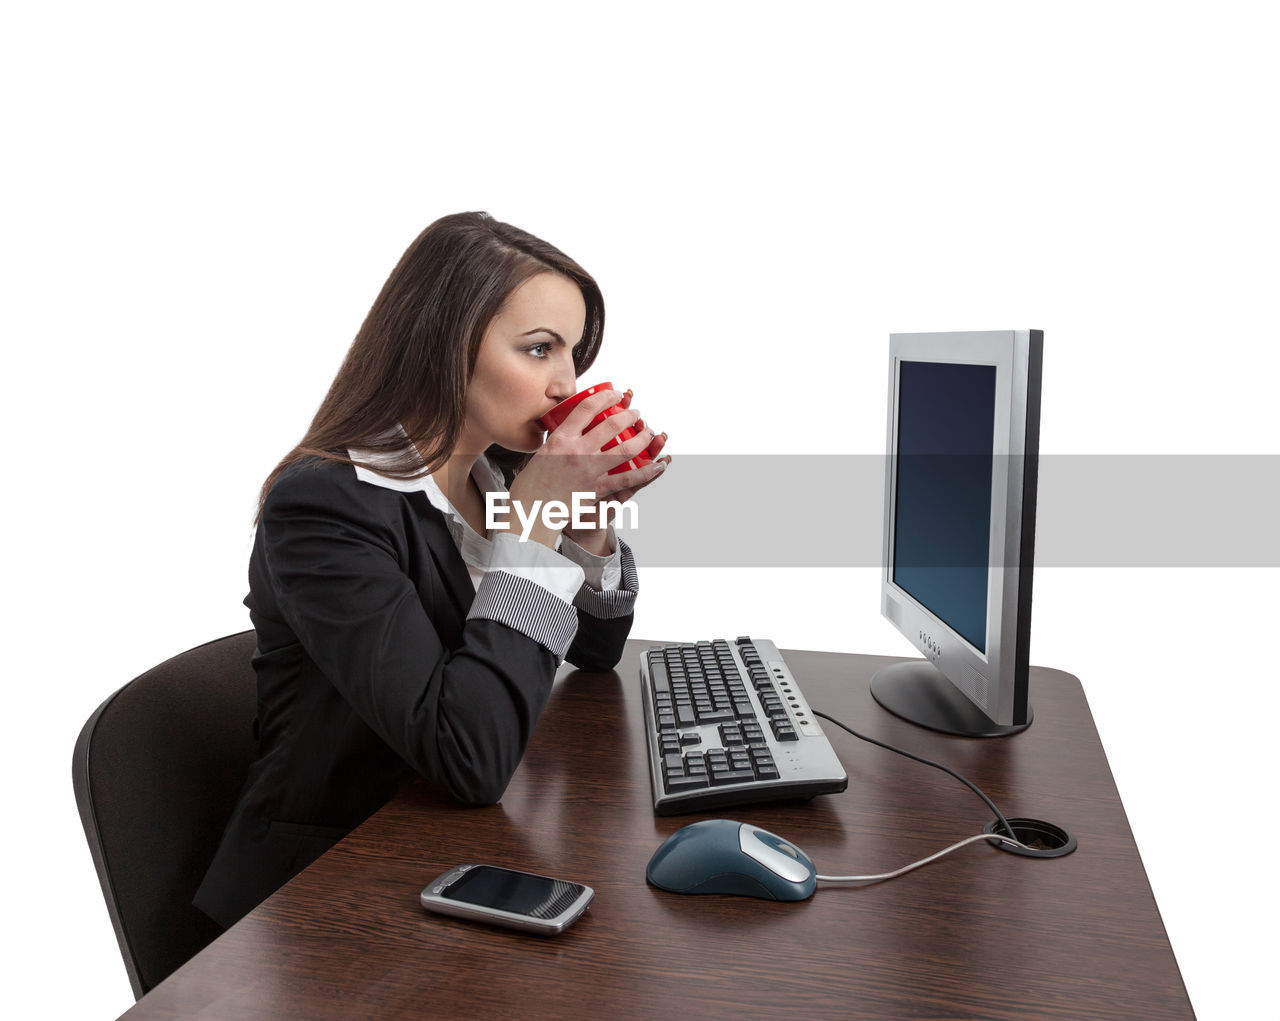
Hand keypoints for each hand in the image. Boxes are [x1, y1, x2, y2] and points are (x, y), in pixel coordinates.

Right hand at [504, 389, 662, 549]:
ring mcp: (589, 470)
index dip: (605, 396)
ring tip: (649, 431)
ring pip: (625, 449)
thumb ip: (559, 441)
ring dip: (642, 438)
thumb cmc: (531, 485)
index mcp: (560, 439)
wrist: (530, 512)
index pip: (586, 408)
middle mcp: (576, 451)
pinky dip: (647, 471)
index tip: (615, 393)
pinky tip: (659, 465)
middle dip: (629, 415)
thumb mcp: (541, 453)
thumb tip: (568, 428)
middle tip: (635, 413)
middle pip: (611, 424)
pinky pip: (629, 479)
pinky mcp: (598, 490)